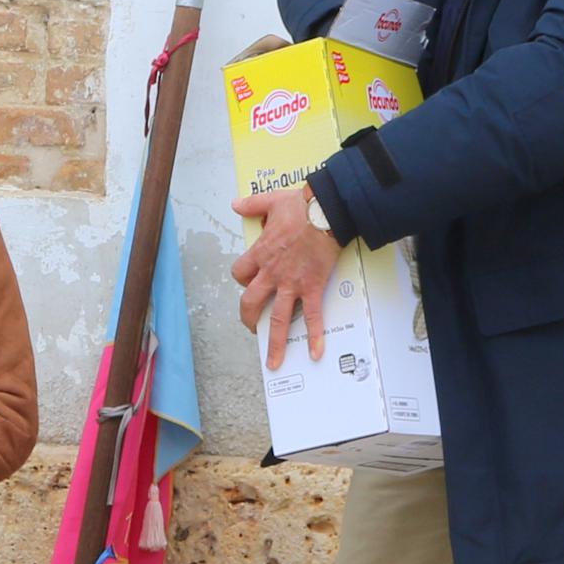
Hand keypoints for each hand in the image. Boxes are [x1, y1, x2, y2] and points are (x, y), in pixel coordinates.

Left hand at [232, 185, 336, 366]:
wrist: (327, 211)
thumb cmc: (302, 206)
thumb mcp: (271, 201)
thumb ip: (252, 204)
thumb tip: (236, 204)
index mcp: (261, 253)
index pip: (241, 273)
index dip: (243, 279)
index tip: (249, 281)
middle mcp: (272, 272)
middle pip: (251, 302)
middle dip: (249, 319)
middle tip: (251, 328)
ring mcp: (292, 283)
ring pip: (277, 318)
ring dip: (274, 342)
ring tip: (274, 362)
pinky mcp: (312, 287)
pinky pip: (311, 316)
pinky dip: (314, 336)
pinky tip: (315, 353)